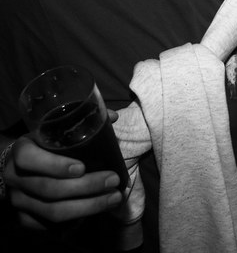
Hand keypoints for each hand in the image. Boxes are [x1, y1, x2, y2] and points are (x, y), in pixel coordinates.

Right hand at [3, 135, 122, 228]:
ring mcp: (18, 201)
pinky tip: (96, 212)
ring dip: (87, 207)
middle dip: (86, 187)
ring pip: (52, 211)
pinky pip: (50, 226)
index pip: (30, 159)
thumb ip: (82, 123)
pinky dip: (75, 221)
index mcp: (21, 150)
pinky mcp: (24, 219)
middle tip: (113, 181)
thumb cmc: (43, 145)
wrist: (18, 167)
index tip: (82, 167)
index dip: (55, 165)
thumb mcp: (54, 130)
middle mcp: (15, 178)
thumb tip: (113, 116)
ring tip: (114, 198)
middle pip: (49, 189)